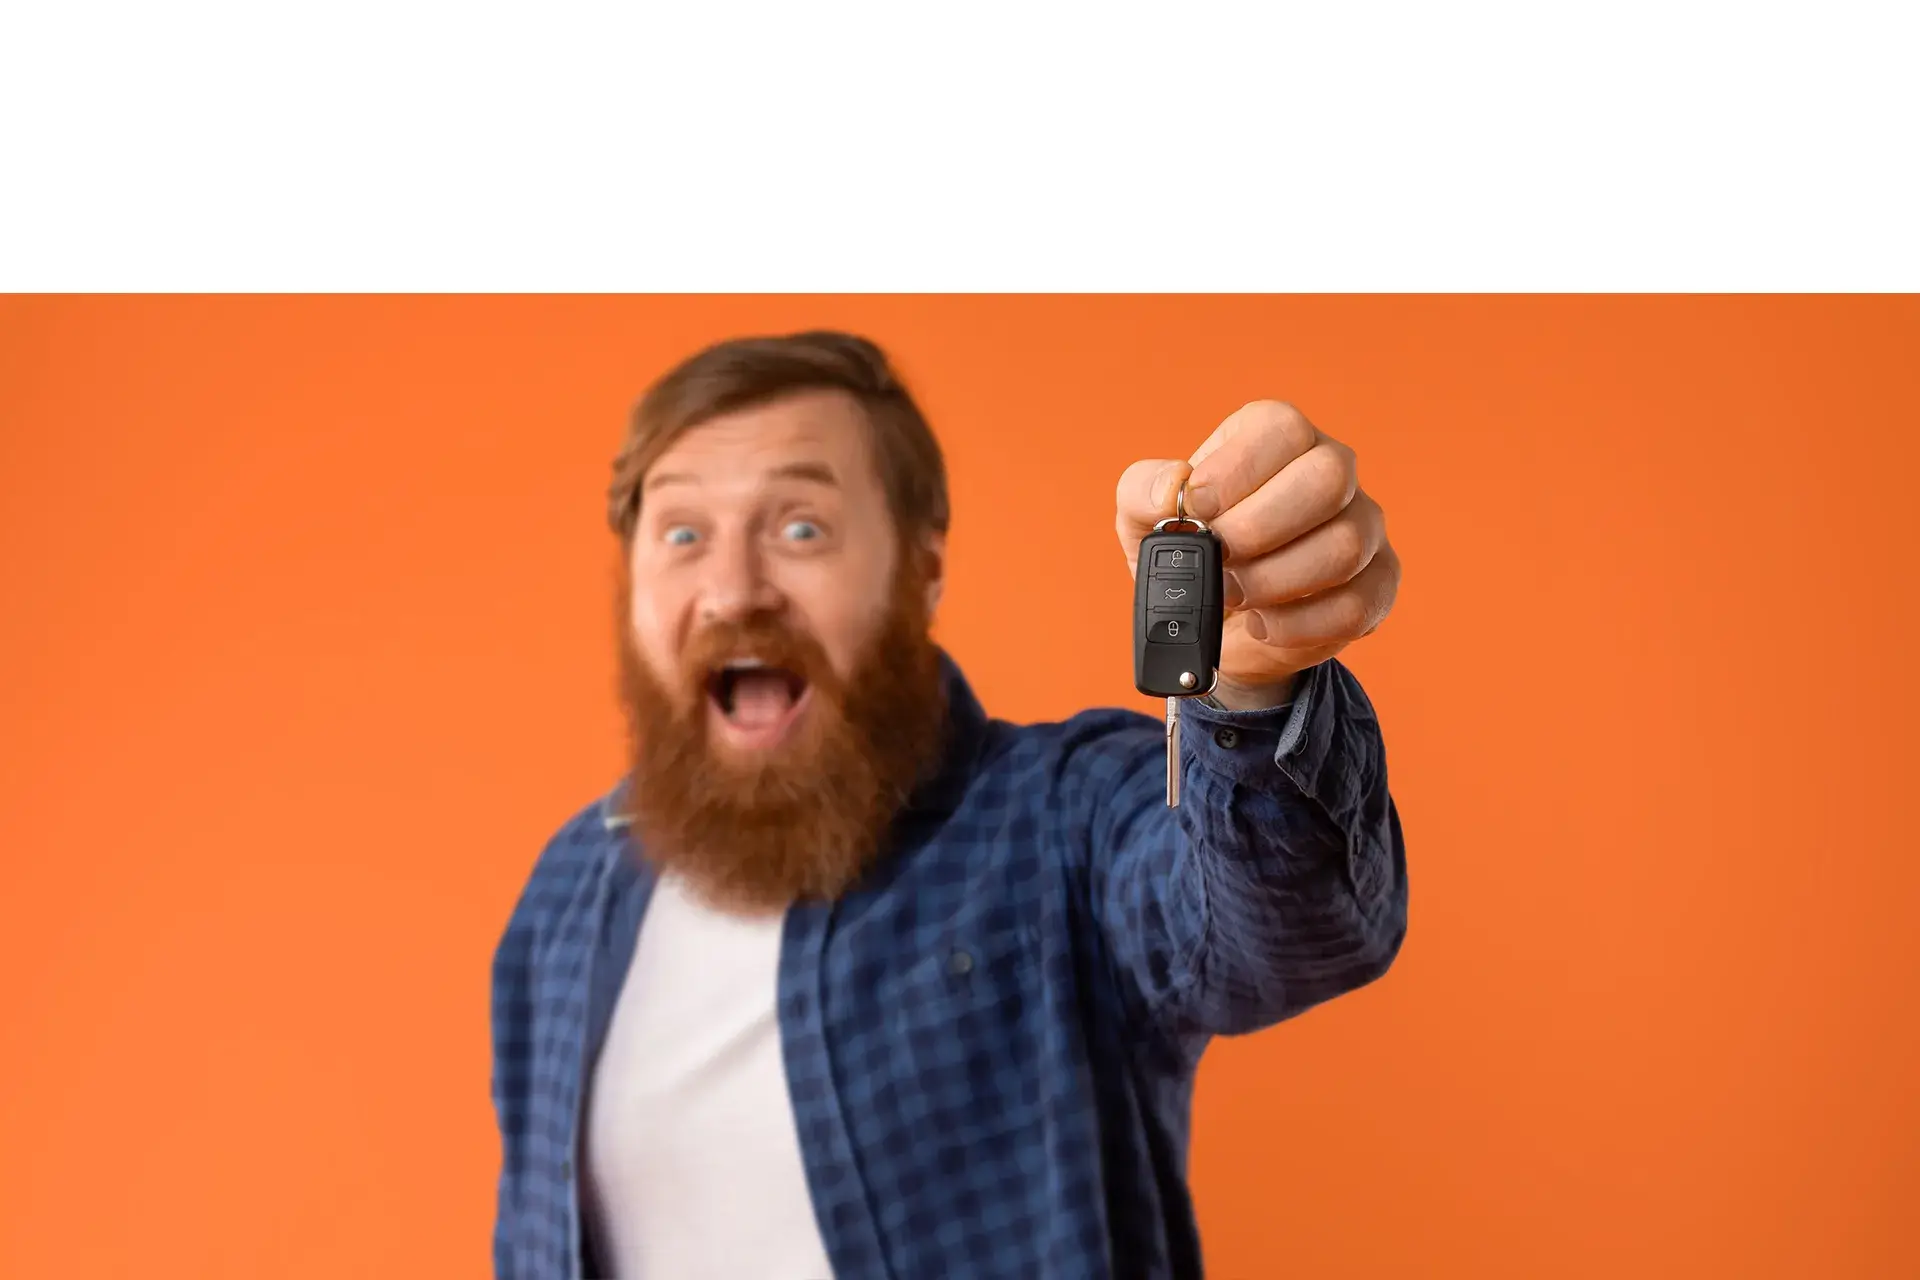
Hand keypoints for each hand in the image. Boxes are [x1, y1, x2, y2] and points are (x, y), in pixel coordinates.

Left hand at [1117, 401, 1400, 708]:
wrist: (1217, 620)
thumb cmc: (1189, 550)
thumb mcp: (1143, 516)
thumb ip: (1143, 489)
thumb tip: (1171, 487)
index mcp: (1276, 436)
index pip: (1282, 429)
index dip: (1236, 472)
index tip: (1197, 510)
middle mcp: (1331, 471)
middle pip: (1329, 478)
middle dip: (1260, 528)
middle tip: (1219, 561)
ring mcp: (1364, 526)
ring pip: (1346, 545)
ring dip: (1275, 580)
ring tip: (1234, 594)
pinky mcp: (1378, 584)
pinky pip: (1356, 603)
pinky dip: (1298, 624)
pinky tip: (1264, 623)